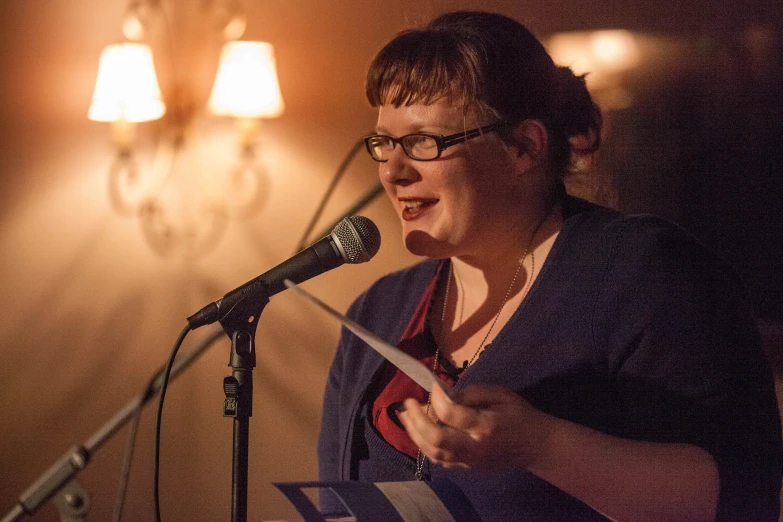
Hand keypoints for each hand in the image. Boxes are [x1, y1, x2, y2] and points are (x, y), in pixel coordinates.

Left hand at [397, 384, 554, 471]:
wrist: (537, 446)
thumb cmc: (519, 415)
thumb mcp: (500, 394)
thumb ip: (472, 393)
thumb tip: (444, 394)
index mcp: (485, 425)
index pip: (452, 414)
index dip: (436, 399)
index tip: (432, 386)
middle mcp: (475, 447)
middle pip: (437, 438)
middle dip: (417, 419)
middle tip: (408, 402)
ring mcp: (470, 461)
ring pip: (434, 453)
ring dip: (415, 434)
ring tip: (406, 416)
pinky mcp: (468, 469)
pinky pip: (440, 461)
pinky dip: (426, 446)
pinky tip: (419, 432)